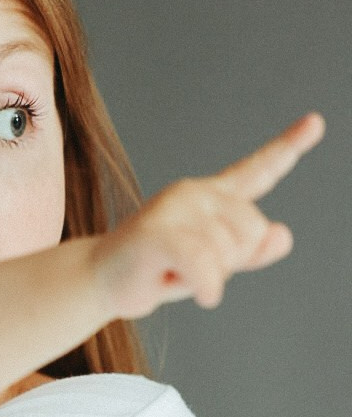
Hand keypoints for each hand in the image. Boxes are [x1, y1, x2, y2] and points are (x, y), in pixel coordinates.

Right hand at [99, 112, 323, 316]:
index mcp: (212, 198)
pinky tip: (202, 293)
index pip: (257, 171)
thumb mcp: (211, 265)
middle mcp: (196, 193)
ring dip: (207, 278)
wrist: (101, 282)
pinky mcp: (158, 233)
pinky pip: (204, 265)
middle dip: (231, 262)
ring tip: (172, 272)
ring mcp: (175, 208)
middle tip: (190, 269)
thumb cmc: (153, 271)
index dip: (288, 147)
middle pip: (253, 230)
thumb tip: (283, 235)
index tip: (316, 122)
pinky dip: (207, 286)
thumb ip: (249, 251)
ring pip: (228, 253)